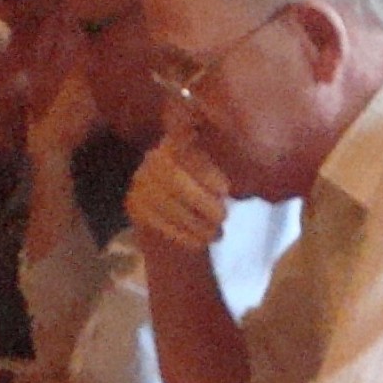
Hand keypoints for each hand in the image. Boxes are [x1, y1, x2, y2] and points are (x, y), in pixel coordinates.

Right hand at [126, 130, 231, 252]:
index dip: (204, 169)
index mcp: (179, 141)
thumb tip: (249, 168)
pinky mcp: (133, 205)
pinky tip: (201, 241)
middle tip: (224, 216)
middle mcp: (154, 157)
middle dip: (201, 201)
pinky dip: (183, 235)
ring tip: (217, 233)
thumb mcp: (219, 171)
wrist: (178, 213)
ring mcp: (140, 181)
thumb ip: (228, 165)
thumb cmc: (208, 189)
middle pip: (174, 179)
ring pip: (166, 203)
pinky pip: (157, 221)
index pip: (186, 148)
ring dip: (195, 223)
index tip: (226, 190)